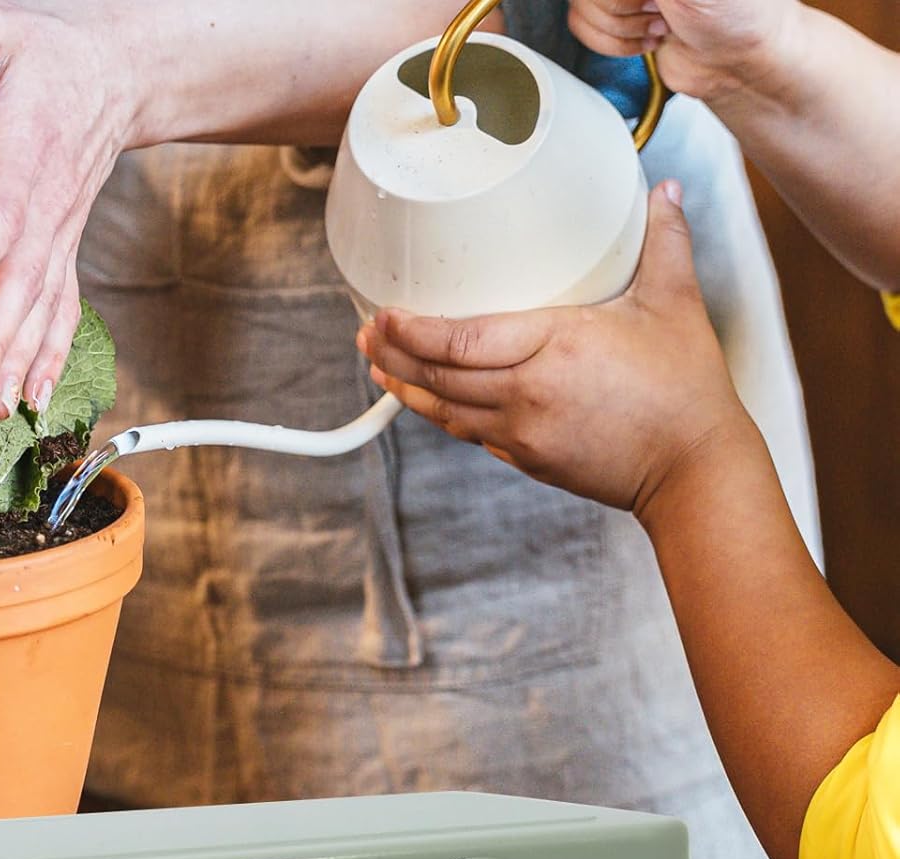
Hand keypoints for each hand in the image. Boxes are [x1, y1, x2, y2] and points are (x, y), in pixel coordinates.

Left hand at [0, 0, 138, 417]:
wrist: (111, 74)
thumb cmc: (40, 53)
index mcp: (23, 155)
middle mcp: (47, 209)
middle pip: (22, 285)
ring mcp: (60, 238)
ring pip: (41, 310)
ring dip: (19, 364)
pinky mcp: (63, 254)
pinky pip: (61, 314)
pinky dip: (49, 358)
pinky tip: (33, 398)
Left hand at [358, 182, 753, 518]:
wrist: (692, 468)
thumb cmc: (686, 389)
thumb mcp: (675, 302)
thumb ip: (664, 241)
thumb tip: (665, 190)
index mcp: (553, 347)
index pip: (461, 341)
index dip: (413, 332)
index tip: (384, 316)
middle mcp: (526, 394)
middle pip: (440, 377)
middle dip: (395, 357)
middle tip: (365, 334)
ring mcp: (522, 433)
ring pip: (446, 412)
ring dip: (407, 388)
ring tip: (378, 366)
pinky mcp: (527, 459)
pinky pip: (471, 433)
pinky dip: (443, 414)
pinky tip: (427, 399)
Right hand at [567, 0, 802, 104]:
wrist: (733, 60)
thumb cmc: (731, 13)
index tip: (649, 0)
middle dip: (622, 8)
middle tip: (660, 9)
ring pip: (582, 6)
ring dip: (621, 28)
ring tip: (660, 24)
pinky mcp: (615, 14)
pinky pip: (581, 25)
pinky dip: (612, 42)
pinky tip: (646, 36)